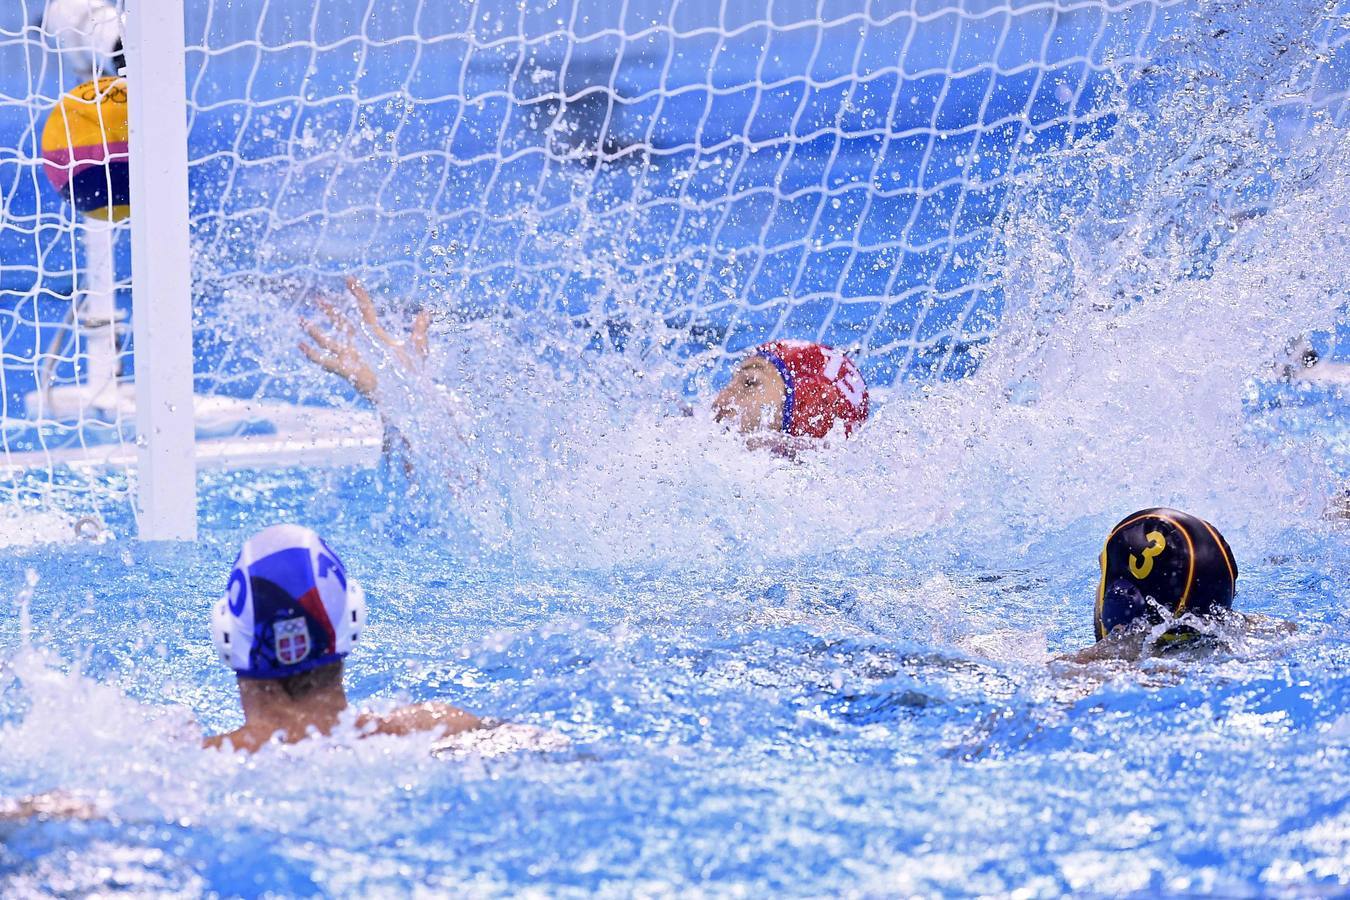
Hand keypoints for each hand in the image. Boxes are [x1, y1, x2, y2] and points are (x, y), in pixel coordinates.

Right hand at [300, 277, 430, 401]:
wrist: (409, 395)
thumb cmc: (412, 374)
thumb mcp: (419, 349)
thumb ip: (420, 330)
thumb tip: (427, 313)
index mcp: (376, 335)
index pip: (364, 309)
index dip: (357, 294)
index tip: (349, 279)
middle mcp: (361, 344)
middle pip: (342, 323)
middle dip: (329, 310)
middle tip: (317, 298)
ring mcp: (353, 356)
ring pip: (329, 341)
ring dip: (314, 331)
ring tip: (301, 320)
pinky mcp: (348, 370)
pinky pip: (326, 361)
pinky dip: (312, 354)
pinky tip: (300, 346)